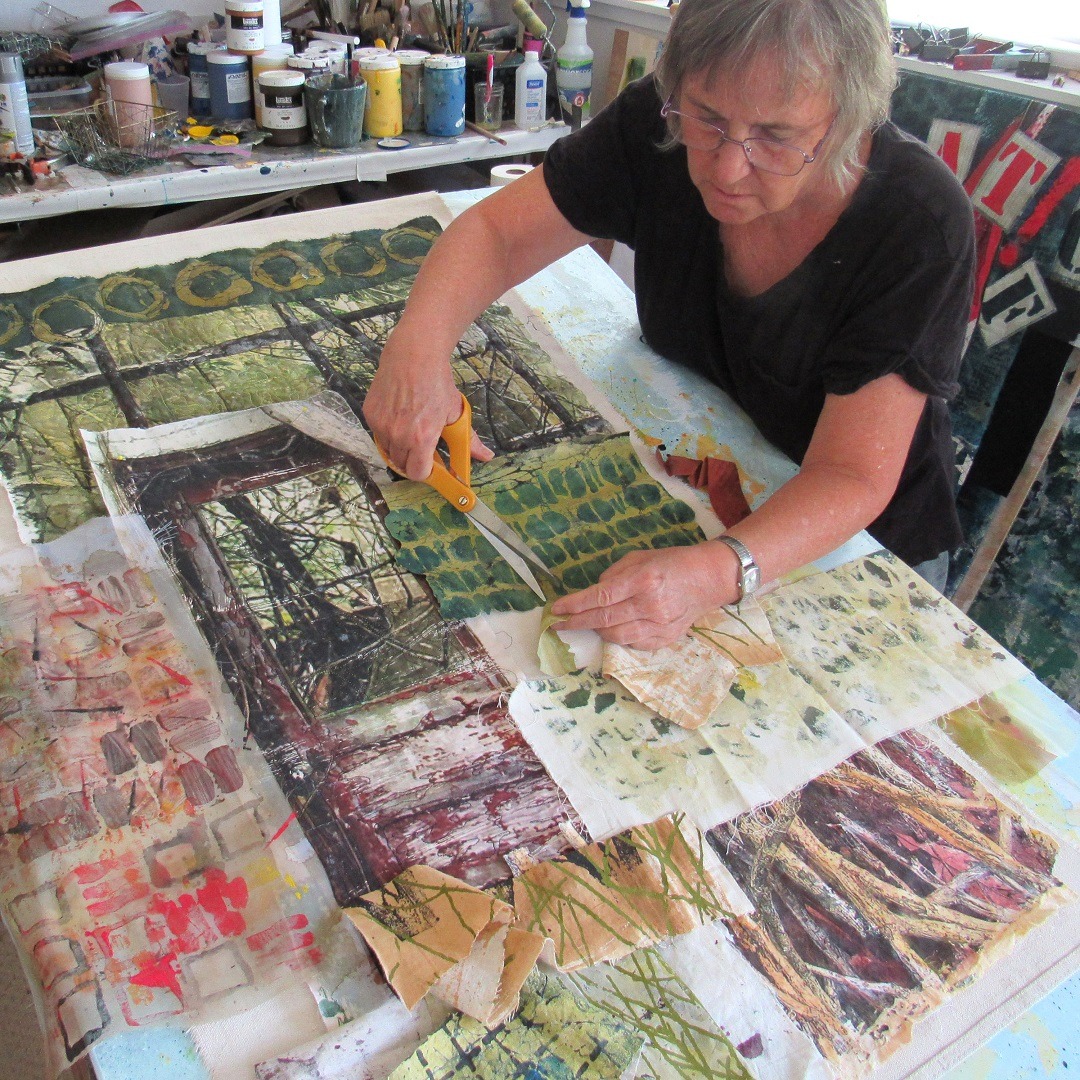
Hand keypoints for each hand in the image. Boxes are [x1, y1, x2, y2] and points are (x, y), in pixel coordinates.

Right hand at [363, 328, 491, 480]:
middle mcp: (398, 435)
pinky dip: (387, 432)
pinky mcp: (370, 414)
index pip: (417, 473)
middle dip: (412, 459)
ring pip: (388, 450)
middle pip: (401, 465)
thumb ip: (468, 440)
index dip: (425, 471)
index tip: (430, 464)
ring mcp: (382, 425)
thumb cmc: (436, 383)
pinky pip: (378, 434)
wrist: (414, 355)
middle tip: (422, 445)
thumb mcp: (455, 412)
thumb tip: (486, 457)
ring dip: (398, 447)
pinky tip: (398, 416)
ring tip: (410, 428)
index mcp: (421, 438)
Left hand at [549, 541, 738, 649]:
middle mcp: (650, 605)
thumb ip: (614, 574)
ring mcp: (659, 625)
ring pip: (616, 636)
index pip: (601, 596)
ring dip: (596, 631)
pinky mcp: (665, 639)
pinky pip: (633, 644)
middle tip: (559, 624)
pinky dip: (617, 638)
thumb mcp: (640, 557)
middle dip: (577, 622)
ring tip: (586, 624)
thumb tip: (593, 592)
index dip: (575, 605)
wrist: (708, 580)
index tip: (556, 609)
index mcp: (643, 579)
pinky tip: (611, 629)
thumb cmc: (672, 563)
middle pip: (604, 619)